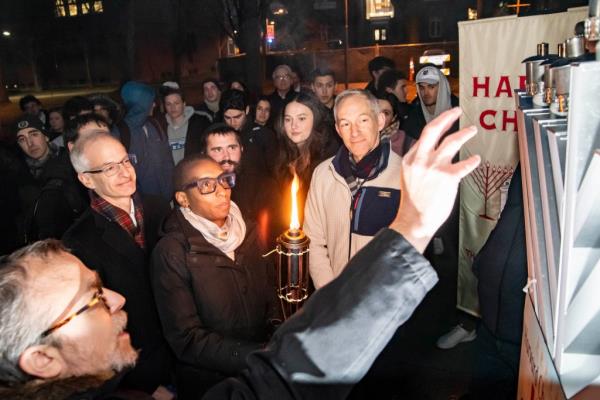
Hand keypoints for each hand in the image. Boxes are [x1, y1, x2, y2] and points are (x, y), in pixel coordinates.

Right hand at [390, 108, 479, 252]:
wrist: (414, 219)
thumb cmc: (413, 203)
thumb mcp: (408, 177)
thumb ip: (418, 163)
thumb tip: (430, 154)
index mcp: (410, 159)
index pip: (424, 137)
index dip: (437, 126)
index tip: (444, 121)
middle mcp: (421, 160)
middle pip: (434, 130)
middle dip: (447, 117)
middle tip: (456, 111)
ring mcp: (434, 167)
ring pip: (452, 142)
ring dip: (464, 133)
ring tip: (472, 130)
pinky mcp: (448, 177)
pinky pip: (464, 165)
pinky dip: (472, 161)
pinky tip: (476, 159)